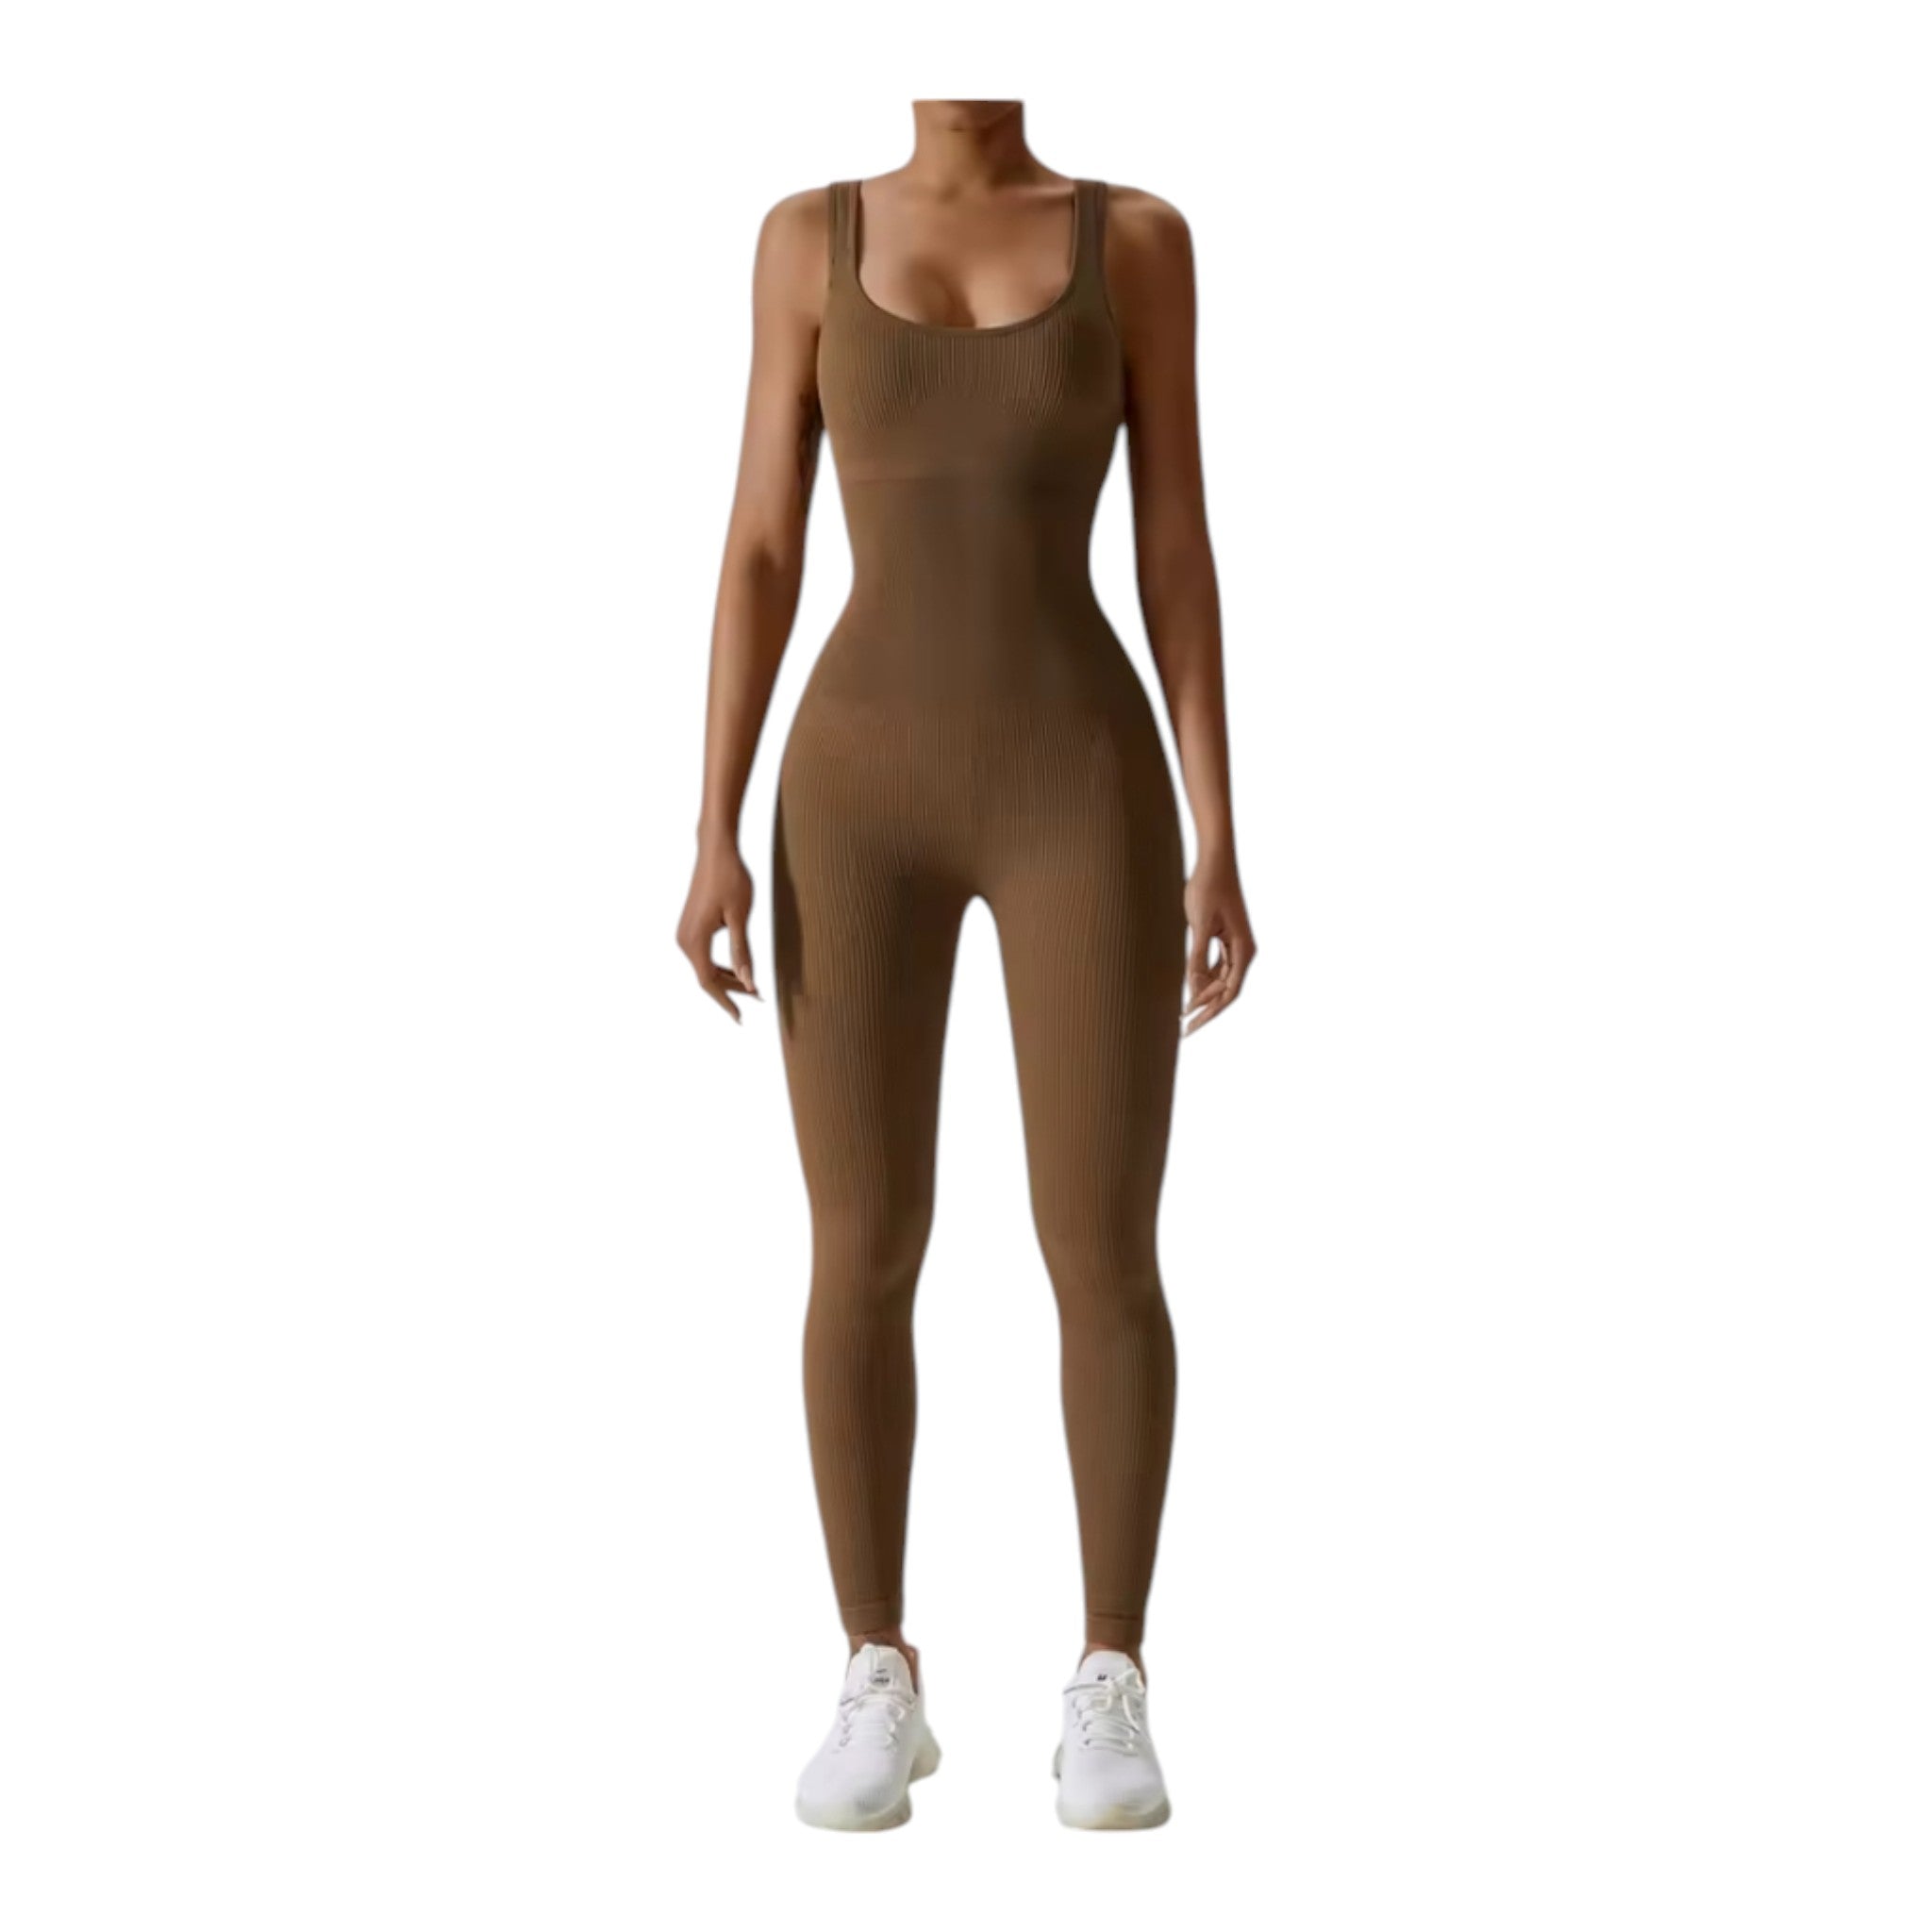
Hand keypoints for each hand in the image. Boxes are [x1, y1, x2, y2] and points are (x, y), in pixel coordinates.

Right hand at [677, 839, 758, 1022]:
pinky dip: (720, 964)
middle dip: (731, 990)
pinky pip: (703, 955)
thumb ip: (742, 952)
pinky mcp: (690, 926)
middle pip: (706, 977)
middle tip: (759, 998)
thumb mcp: (740, 917)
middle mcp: (684, 940)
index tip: (741, 1018)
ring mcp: (684, 933)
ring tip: (752, 986)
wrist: (716, 850)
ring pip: (705, 967)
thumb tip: (748, 984)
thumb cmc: (731, 878)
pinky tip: (738, 967)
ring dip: (727, 978)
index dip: (726, 1001)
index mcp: (694, 940)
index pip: (708, 982)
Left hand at [1182, 855, 1256, 1036]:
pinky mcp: (1225, 938)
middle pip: (1226, 991)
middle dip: (1205, 1010)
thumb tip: (1193, 989)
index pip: (1229, 992)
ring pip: (1221, 981)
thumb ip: (1197, 958)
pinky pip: (1216, 967)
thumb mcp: (1199, 925)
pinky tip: (1188, 989)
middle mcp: (1243, 950)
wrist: (1214, 860)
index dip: (1209, 1011)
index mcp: (1243, 949)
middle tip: (1184, 1030)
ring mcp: (1235, 945)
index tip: (1190, 1025)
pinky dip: (1203, 979)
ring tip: (1183, 1014)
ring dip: (1203, 996)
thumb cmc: (1207, 888)